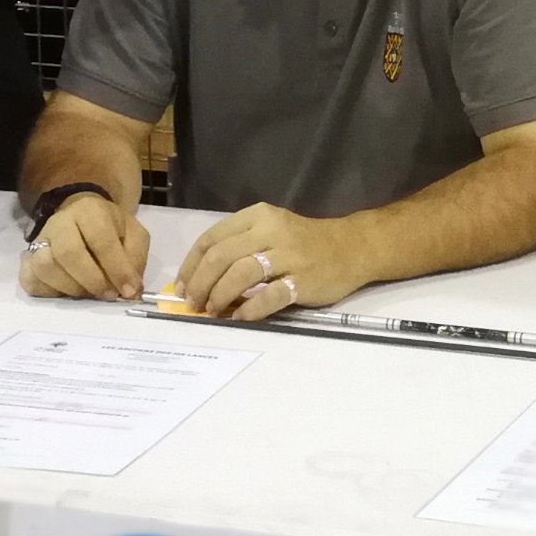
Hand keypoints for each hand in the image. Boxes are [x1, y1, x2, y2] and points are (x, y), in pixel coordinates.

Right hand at [20, 194, 151, 301]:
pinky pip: (30, 280)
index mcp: (90, 211)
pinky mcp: (28, 259)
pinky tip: (67, 293)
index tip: (128, 290)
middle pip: (68, 253)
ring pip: (45, 267)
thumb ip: (135, 259)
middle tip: (108, 295)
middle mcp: (60, 223)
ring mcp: (40, 240)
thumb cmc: (111, 229)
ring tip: (89, 294)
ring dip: (71, 288)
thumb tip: (131, 291)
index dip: (116, 269)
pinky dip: (49, 292)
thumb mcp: (133, 235)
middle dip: (92, 281)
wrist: (81, 217)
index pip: (101, 240)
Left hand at [174, 203, 359, 320]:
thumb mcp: (271, 231)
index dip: (190, 265)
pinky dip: (250, 309)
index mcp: (258, 217)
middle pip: (221, 257)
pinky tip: (240, 318)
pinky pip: (270, 297)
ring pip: (241, 274)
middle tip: (193, 303)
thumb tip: (200, 280)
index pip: (211, 238)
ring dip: (220, 296)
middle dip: (200, 283)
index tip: (181, 286)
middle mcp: (272, 232)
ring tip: (213, 310)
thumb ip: (240, 248)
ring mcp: (290, 256)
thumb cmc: (305, 242)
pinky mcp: (304, 280)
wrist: (354, 247)